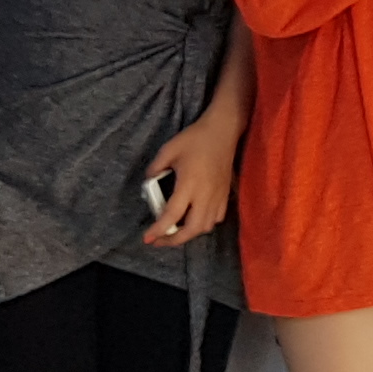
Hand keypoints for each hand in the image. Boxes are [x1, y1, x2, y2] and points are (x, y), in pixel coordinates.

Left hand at [141, 110, 243, 245]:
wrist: (223, 131)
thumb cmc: (195, 138)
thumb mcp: (168, 150)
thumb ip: (155, 168)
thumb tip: (149, 181)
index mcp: (189, 184)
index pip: (172, 214)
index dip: (158, 229)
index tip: (147, 239)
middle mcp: (205, 195)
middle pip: (192, 229)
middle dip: (174, 240)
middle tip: (160, 239)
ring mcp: (218, 196)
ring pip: (205, 227)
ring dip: (189, 233)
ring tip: (176, 231)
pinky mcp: (226, 194)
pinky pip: (216, 218)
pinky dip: (204, 224)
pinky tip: (195, 219)